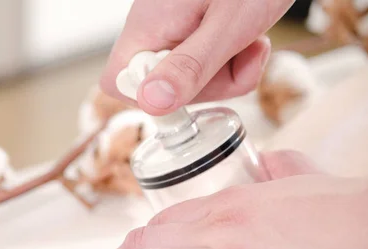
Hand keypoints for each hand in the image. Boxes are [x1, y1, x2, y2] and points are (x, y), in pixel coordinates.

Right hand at [100, 0, 294, 114]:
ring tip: (250, 43)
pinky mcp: (194, 32)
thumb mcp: (227, 26)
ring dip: (228, 75)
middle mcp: (154, 29)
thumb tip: (151, 103)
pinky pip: (206, 68)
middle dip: (207, 86)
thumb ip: (190, 67)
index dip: (148, 99)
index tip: (188, 89)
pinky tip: (251, 41)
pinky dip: (234, 64)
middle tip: (237, 58)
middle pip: (162, 89)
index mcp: (148, 25)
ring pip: (190, 81)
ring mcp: (174, 31)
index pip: (117, 82)